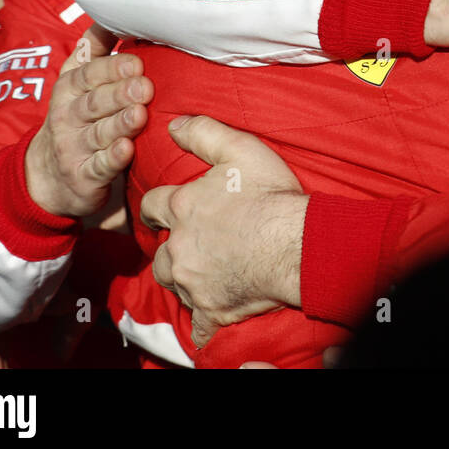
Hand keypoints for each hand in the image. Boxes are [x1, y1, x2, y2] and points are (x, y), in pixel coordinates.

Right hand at [24, 28, 152, 217]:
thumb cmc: (76, 118)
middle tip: (144, 86)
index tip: (136, 62)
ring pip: (99, 133)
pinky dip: (112, 159)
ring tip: (140, 114)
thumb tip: (108, 12)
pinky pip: (99, 167)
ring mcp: (74, 148)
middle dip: (119, 93)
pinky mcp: (83, 176)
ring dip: (120, 123)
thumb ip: (93, 51)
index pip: (88, 75)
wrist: (47, 176)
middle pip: (94, 103)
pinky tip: (127, 150)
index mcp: (69, 89)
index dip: (111, 68)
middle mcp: (68, 116)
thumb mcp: (77, 83)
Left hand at [141, 116, 306, 348]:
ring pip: (174, 284)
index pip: (153, 205)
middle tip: (194, 246)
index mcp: (182, 207)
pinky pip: (198, 324)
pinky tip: (212, 316)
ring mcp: (192, 280)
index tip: (170, 209)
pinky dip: (203, 321)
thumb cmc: (270, 196)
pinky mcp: (211, 308)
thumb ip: (204, 133)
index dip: (161, 206)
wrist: (295, 243)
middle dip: (172, 248)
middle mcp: (178, 245)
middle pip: (159, 251)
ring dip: (185, 279)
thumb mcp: (241, 149)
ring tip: (206, 274)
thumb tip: (174, 124)